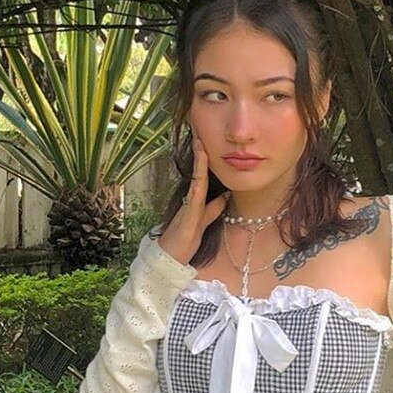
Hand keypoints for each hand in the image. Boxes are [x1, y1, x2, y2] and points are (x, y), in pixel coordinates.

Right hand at [157, 135, 228, 265]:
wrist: (169, 260)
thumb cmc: (184, 243)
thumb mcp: (203, 223)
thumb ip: (212, 210)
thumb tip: (224, 196)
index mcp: (194, 201)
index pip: (202, 176)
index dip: (205, 159)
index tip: (206, 141)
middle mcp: (190, 201)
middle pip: (197, 173)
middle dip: (199, 153)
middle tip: (200, 132)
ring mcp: (187, 209)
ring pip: (195, 182)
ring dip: (198, 165)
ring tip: (201, 145)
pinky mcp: (186, 220)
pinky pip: (193, 201)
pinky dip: (197, 188)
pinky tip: (199, 177)